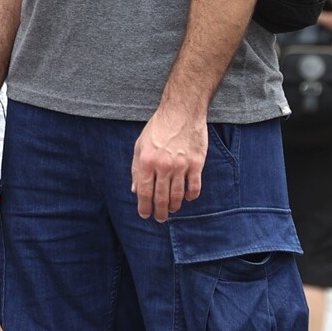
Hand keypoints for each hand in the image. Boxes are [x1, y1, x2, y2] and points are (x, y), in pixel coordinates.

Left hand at [131, 105, 206, 221]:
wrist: (181, 111)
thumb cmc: (158, 127)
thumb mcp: (140, 146)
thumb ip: (136, 169)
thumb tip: (135, 190)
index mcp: (147, 161)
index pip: (144, 191)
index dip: (144, 206)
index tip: (145, 215)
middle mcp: (163, 165)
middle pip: (161, 197)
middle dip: (160, 212)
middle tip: (160, 219)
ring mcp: (181, 165)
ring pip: (178, 195)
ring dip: (174, 206)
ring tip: (172, 210)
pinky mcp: (196, 163)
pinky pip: (194, 186)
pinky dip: (191, 196)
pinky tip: (188, 198)